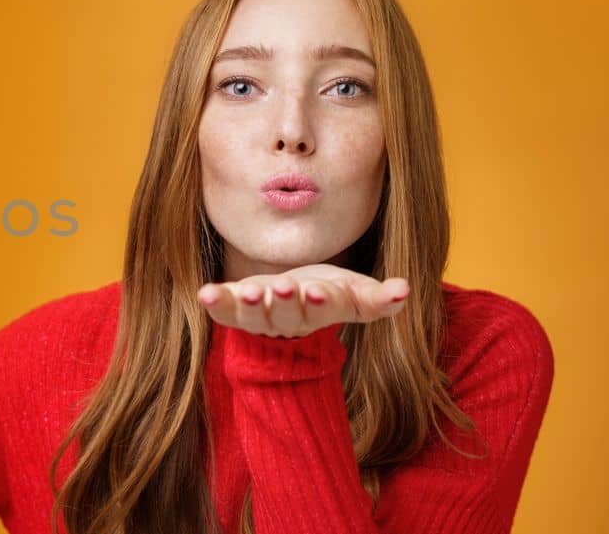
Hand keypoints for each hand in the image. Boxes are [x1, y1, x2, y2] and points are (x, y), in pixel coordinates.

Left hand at [197, 263, 410, 338]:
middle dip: (285, 302)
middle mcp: (289, 320)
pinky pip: (223, 310)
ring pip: (254, 316)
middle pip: (288, 314)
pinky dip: (214, 303)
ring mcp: (260, 316)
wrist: (293, 296)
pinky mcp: (235, 309)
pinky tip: (205, 293)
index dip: (320, 300)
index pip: (324, 308)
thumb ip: (377, 297)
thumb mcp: (355, 292)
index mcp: (322, 311)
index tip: (316, 290)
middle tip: (282, 288)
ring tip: (250, 291)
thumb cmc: (328, 291)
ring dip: (250, 305)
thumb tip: (404, 290)